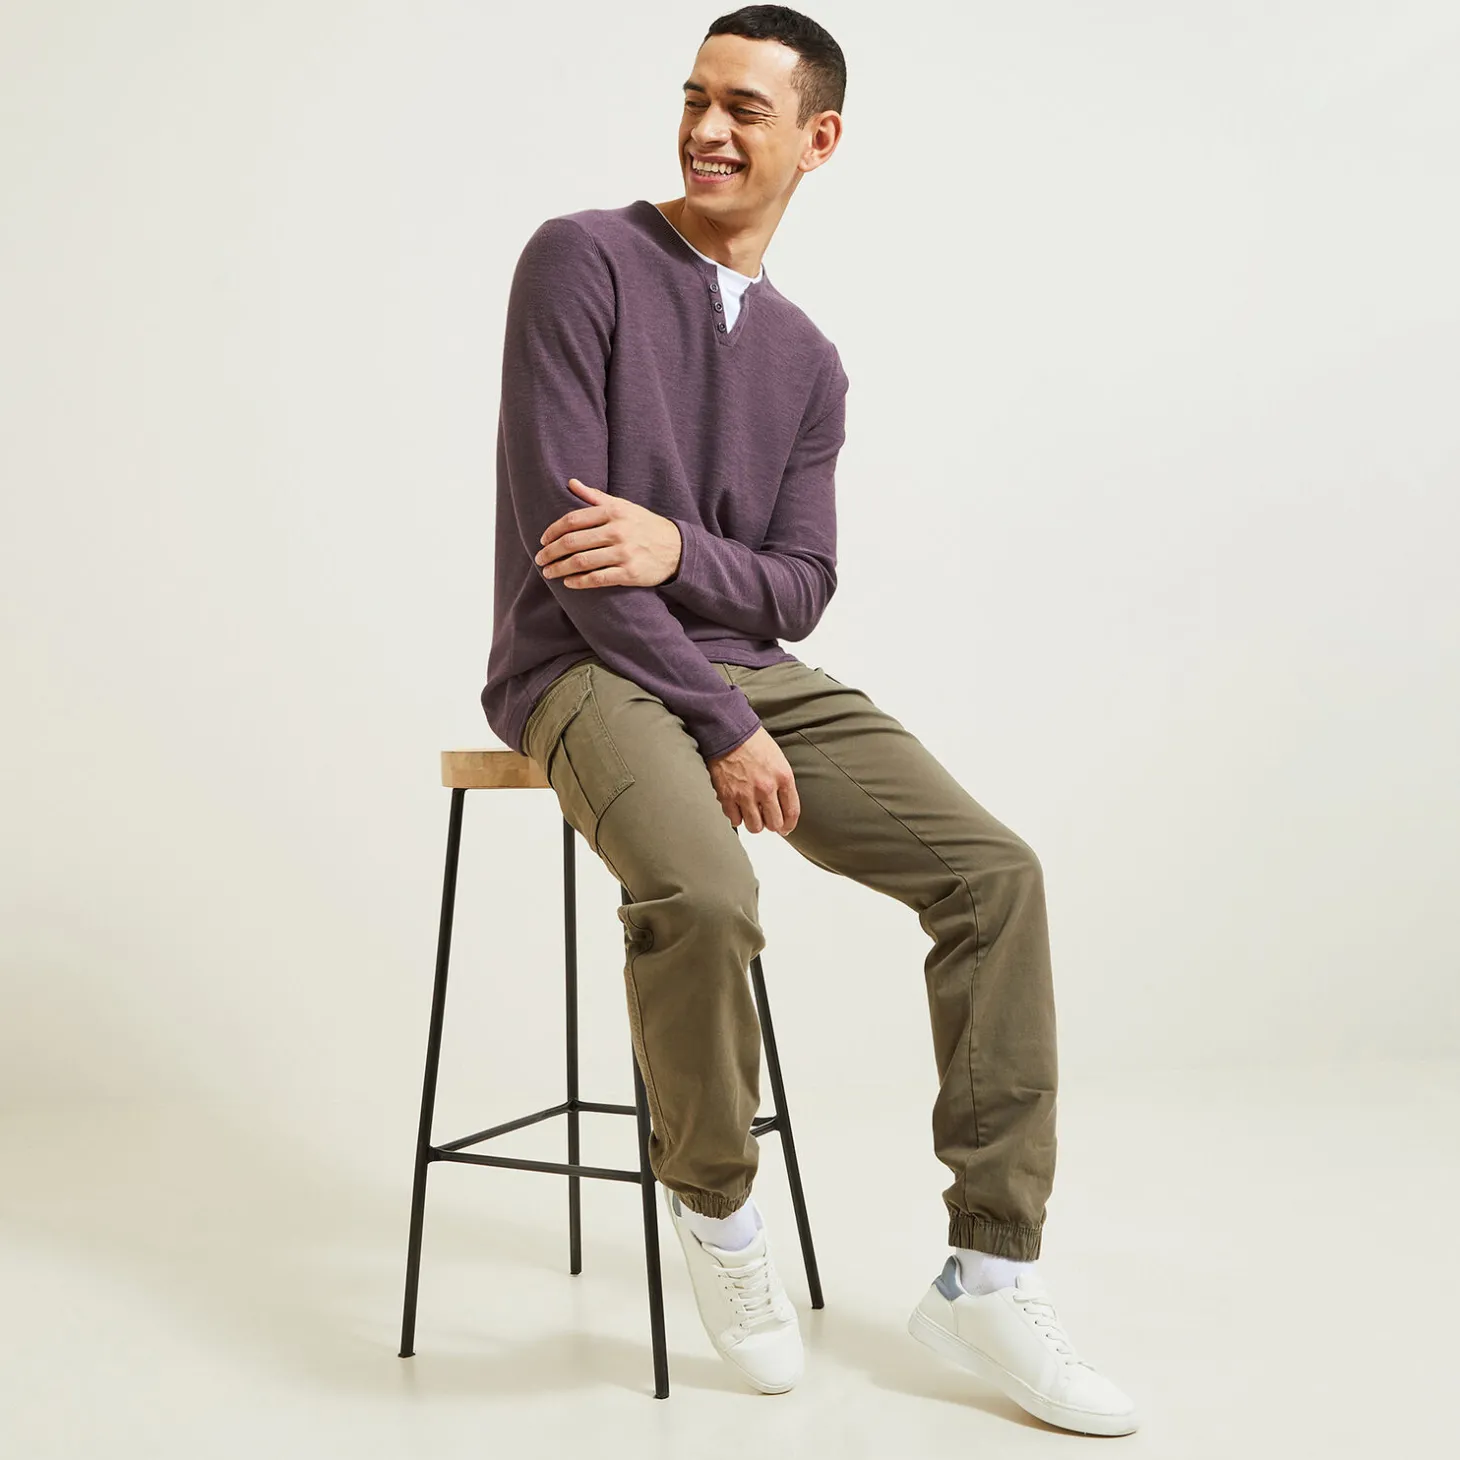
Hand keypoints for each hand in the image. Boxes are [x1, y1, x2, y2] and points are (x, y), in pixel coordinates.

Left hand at [534, 478, 681, 587]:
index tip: (543, 540)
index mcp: (613, 512)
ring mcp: (624, 553)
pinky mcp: (629, 573)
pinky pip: (598, 578)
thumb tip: (572, 483)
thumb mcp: (623, 506)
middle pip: (573, 542)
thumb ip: (596, 497)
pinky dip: (579, 582)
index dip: (553, 531)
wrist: (676, 548)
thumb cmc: (644, 525)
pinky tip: (568, 583)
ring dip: (560, 569)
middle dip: (551, 552)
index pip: (573, 520)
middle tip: (540, 559)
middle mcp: (617, 531)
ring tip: (548, 573)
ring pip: (581, 562)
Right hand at [706, 727, 799, 834]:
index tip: (786, 828)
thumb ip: (782, 783)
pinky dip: (737, 817)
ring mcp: (745, 794)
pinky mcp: (727, 796)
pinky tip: (737, 808)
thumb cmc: (753, 741)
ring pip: (755, 827)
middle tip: (767, 820)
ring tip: (752, 814)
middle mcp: (766, 788)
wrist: (728, 730)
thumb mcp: (778, 759)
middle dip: (772, 824)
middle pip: (774, 823)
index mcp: (783, 777)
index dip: (789, 824)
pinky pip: (735, 820)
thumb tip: (781, 805)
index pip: (792, 812)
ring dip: (754, 823)